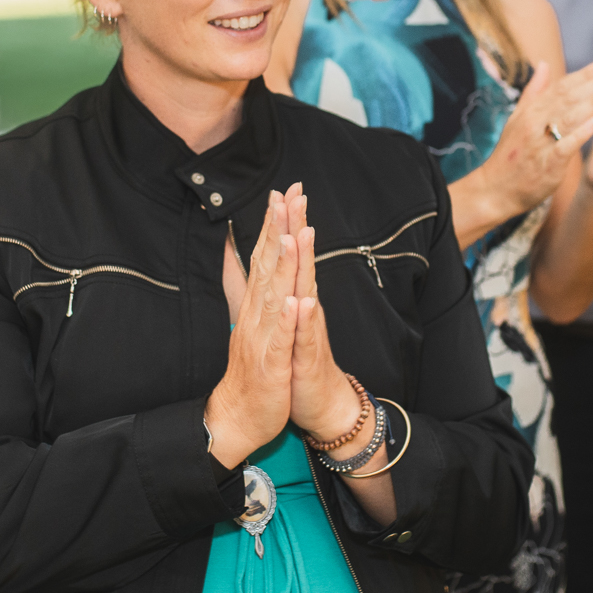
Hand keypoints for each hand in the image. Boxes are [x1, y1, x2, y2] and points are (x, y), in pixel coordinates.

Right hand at [205, 190, 299, 467]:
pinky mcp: (271, 366)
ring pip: (273, 298)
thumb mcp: (249, 322)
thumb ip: (244, 287)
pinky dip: (287, 322)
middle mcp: (256, 316)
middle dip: (277, 231)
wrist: (239, 417)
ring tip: (290, 236)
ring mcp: (263, 340)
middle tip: (286, 196)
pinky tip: (295, 302)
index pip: (263, 257)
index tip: (282, 192)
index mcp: (256, 306)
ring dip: (280, 267)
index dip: (273, 224)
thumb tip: (236, 256)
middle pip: (266, 267)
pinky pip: (280, 342)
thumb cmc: (251, 370)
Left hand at [283, 185, 359, 441]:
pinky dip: (305, 319)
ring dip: (304, 264)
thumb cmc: (298, 359)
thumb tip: (274, 261)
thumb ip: (279, 289)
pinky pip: (307, 336)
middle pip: (301, 262)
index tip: (284, 189)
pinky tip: (304, 302)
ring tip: (303, 235)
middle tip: (298, 195)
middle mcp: (304, 308)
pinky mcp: (308, 357)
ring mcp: (308, 331)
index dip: (286, 223)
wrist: (318, 402)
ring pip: (306, 292)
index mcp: (294, 298)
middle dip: (299, 228)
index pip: (290, 255)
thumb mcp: (284, 321)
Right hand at [475, 59, 592, 219]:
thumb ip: (533, 92)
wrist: (494, 190)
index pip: (561, 87)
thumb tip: (544, 64)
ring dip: (592, 102)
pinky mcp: (546, 166)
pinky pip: (564, 148)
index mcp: (531, 111)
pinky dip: (578, 135)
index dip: (584, 75)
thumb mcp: (517, 118)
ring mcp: (540, 144)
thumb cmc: (510, 156)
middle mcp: (535, 123)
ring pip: (568, 118)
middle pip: (568, 98)